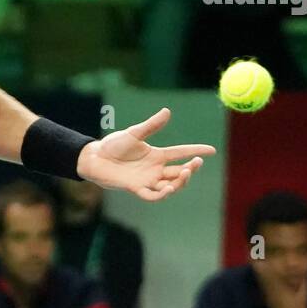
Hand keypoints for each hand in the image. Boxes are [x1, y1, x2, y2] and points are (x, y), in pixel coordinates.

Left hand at [76, 107, 215, 201]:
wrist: (94, 157)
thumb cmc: (113, 145)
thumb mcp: (134, 133)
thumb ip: (151, 125)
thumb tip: (167, 111)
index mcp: (157, 155)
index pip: (181, 153)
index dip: (196, 151)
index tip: (212, 150)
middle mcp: (155, 169)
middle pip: (180, 172)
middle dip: (191, 168)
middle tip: (196, 162)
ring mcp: (147, 180)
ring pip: (170, 185)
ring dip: (180, 182)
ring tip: (185, 173)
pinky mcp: (136, 188)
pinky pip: (152, 196)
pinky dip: (162, 194)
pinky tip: (169, 188)